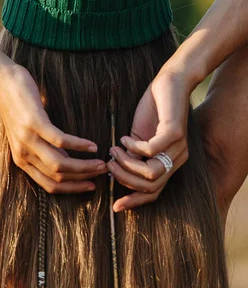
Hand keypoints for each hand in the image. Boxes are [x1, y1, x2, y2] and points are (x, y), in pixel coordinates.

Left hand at [0, 63, 106, 193]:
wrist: (0, 82)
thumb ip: (44, 149)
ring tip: (101, 162)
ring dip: (84, 166)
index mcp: (21, 160)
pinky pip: (61, 140)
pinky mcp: (34, 123)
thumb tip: (67, 157)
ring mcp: (28, 139)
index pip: (50, 185)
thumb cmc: (17, 106)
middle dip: (83, 177)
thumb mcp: (28, 134)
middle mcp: (23, 153)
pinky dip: (79, 145)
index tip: (90, 185)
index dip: (73, 188)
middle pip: (58, 176)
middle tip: (103, 172)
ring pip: (60, 163)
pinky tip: (92, 145)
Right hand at [109, 66, 190, 210]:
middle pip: (151, 186)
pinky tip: (124, 137)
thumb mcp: (139, 137)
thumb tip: (114, 170)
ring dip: (127, 164)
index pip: (155, 192)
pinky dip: (133, 147)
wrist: (170, 82)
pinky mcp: (174, 132)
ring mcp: (178, 147)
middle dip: (125, 179)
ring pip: (151, 173)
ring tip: (114, 150)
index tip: (115, 205)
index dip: (135, 201)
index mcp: (170, 163)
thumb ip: (132, 156)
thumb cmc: (153, 109)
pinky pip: (150, 150)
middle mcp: (177, 158)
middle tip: (109, 164)